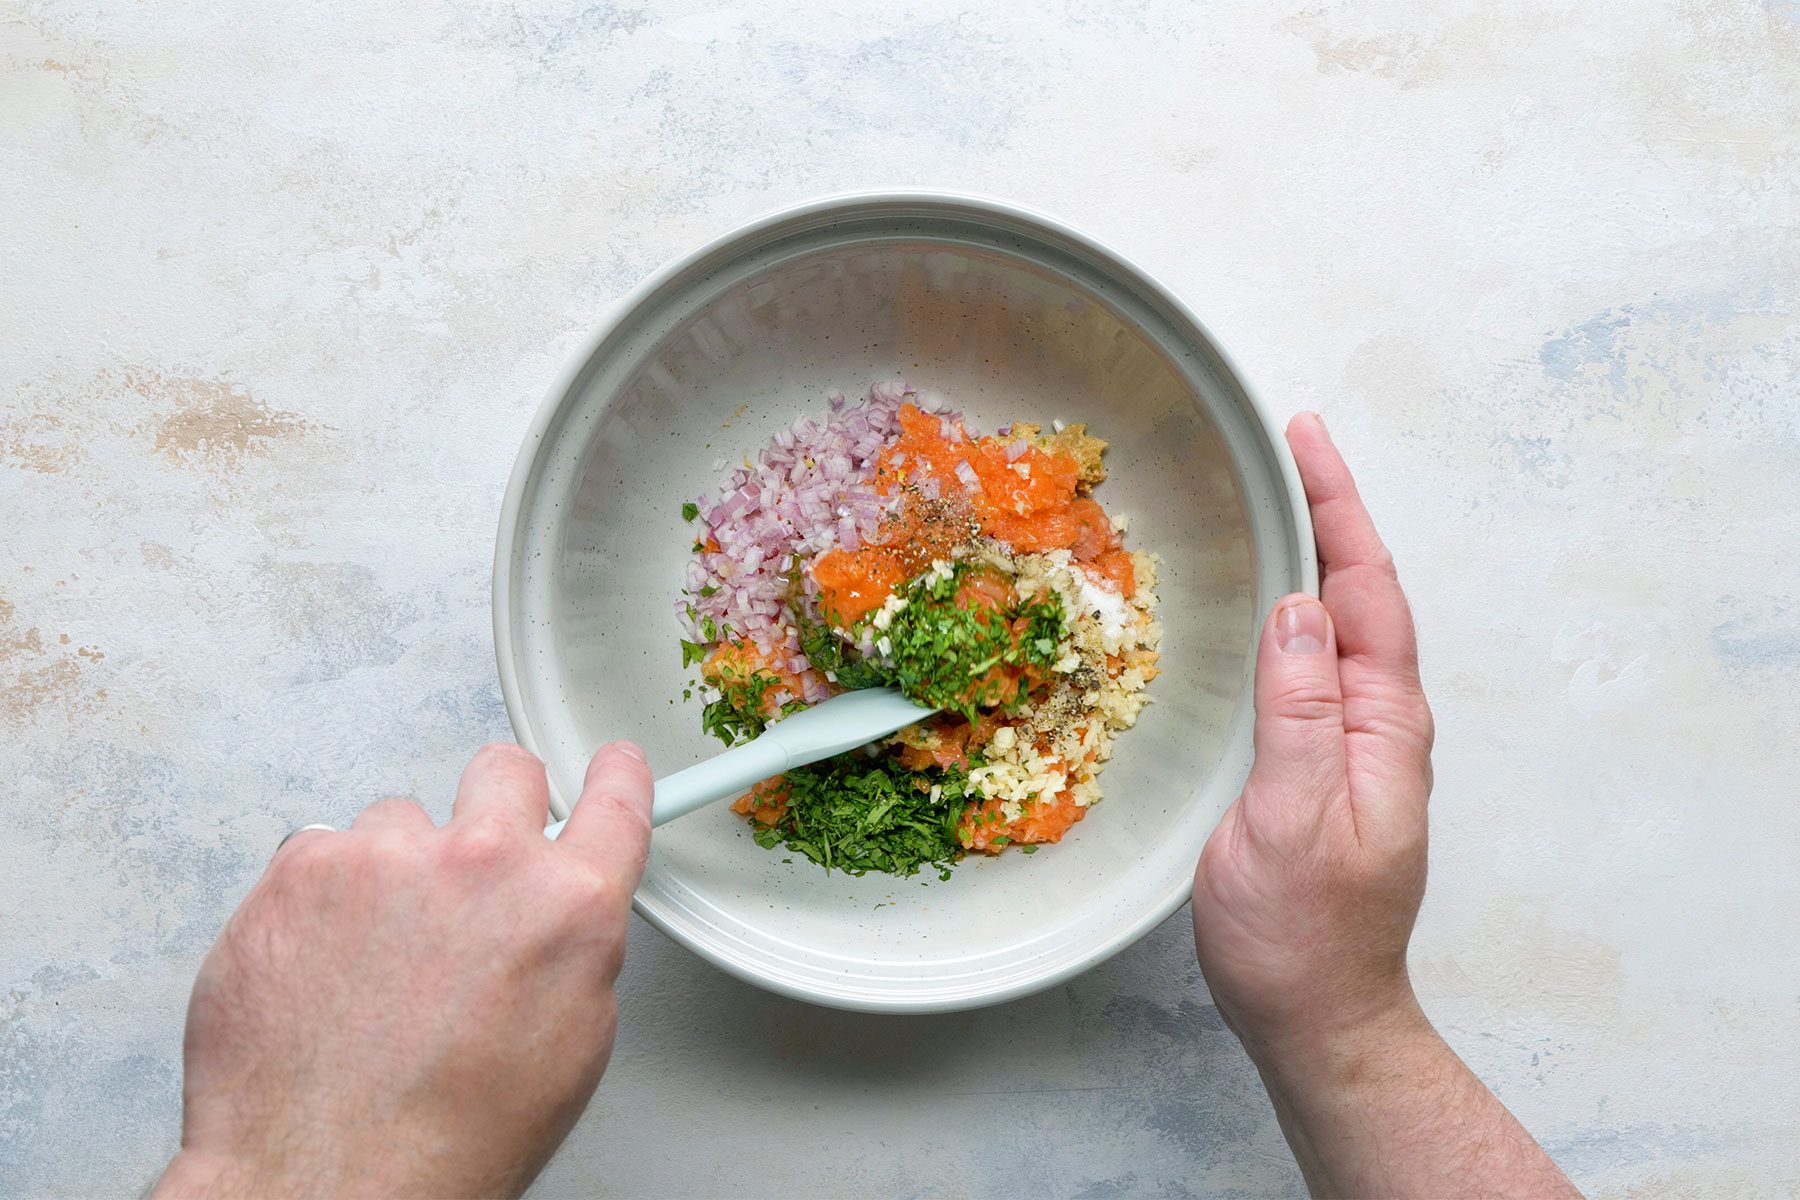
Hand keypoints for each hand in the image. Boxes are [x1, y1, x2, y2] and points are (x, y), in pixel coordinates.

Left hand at [154, 741, 652, 1198]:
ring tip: (375, 959)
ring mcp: (385, 857)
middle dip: (494, 808)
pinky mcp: (301, 868)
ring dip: (394, 870)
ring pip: (398, 820)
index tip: (611, 765)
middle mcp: (483, 863)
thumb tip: (557, 916)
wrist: (329, 1178)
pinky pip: (319, 851)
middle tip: (469, 869)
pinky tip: (324, 965)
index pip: (615, 799)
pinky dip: (323, 899)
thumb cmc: (447, 1137)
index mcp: (567, 905)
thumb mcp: (570, 1045)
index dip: (615, 777)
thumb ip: (573, 948)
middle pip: (503, 770)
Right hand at [1193, 413, 1432, 1054]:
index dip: (1337, 508)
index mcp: (1381, 724)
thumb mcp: (1294, 819)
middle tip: (1286, 445)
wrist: (1315, 1013)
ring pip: (1337, 626)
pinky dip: (1290, 612)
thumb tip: (1298, 606)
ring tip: (1277, 498)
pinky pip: (1311, 665)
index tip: (1305, 439)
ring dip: (1313, 554)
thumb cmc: (1302, 933)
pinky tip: (1264, 604)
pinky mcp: (1320, 765)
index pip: (1365, 589)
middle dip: (1328, 510)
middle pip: (1359, 593)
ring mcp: (1352, 744)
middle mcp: (1377, 723)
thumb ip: (1301, 712)